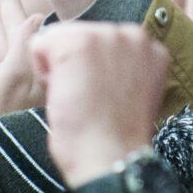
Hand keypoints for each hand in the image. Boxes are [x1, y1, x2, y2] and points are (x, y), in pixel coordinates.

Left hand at [31, 23, 169, 187]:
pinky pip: (41, 43)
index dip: (96, 70)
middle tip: (89, 99)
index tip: (104, 96)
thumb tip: (97, 62)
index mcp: (151, 48)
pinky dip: (42, 69)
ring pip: (62, 38)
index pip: (105, 43)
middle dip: (78, 64)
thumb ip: (124, 68)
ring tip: (77, 97)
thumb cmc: (117, 137)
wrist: (111, 157)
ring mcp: (106, 35)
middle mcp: (133, 35)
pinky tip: (62, 93)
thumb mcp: (134, 92)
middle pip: (84, 35)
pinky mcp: (78, 42)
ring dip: (61, 66)